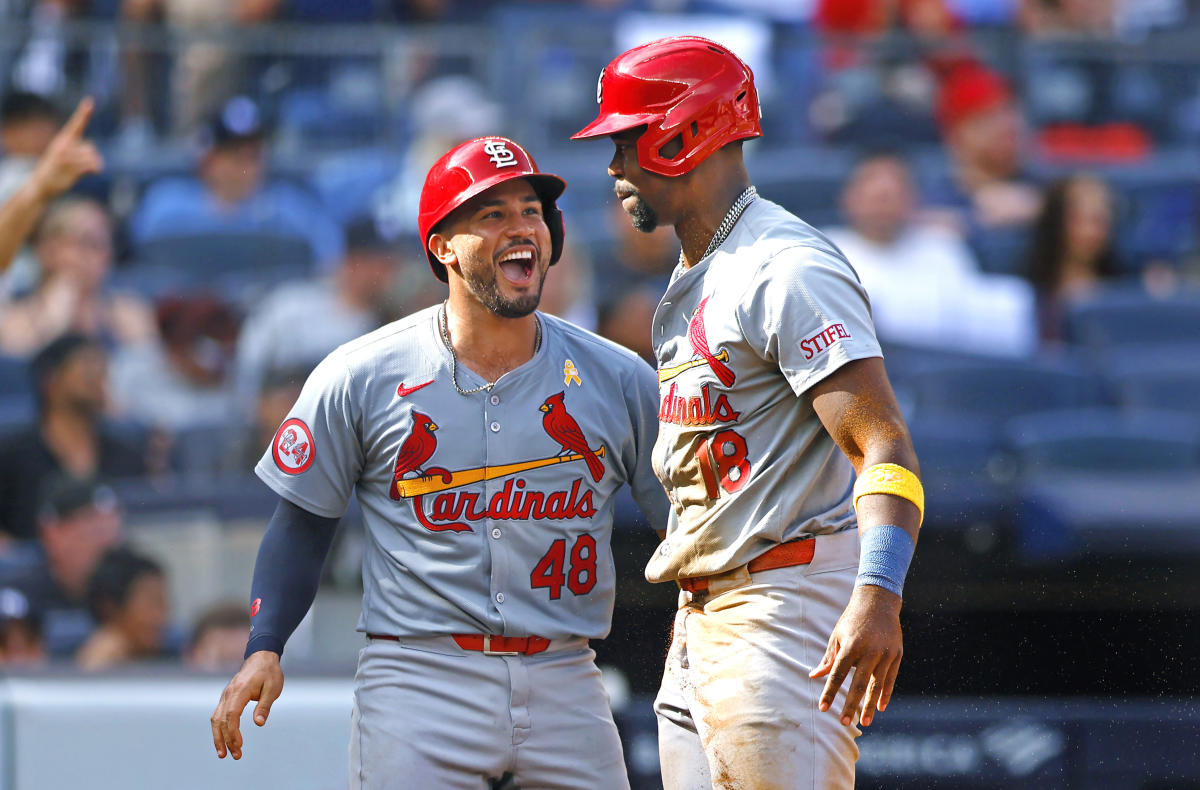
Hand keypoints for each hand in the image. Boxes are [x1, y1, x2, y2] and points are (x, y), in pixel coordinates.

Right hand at [30, 97, 103, 201]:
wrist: (41, 186)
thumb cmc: (56, 169)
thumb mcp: (64, 154)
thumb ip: (80, 151)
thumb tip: (98, 163)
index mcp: (63, 139)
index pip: (76, 124)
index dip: (84, 113)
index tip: (90, 101)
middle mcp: (64, 146)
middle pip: (91, 147)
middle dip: (90, 156)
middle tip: (77, 164)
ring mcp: (67, 158)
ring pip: (93, 157)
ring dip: (92, 164)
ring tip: (79, 169)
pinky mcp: (72, 170)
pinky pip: (93, 166)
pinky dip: (95, 170)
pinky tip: (89, 173)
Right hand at [210, 650, 283, 759]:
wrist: (261, 657)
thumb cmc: (269, 672)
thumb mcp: (273, 688)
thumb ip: (264, 706)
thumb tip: (259, 724)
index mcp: (240, 690)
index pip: (232, 715)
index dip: (233, 732)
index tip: (239, 745)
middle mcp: (228, 693)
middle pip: (221, 720)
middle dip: (226, 740)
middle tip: (236, 755)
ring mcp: (225, 695)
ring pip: (216, 719)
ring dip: (218, 737)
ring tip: (224, 754)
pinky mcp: (226, 698)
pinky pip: (218, 715)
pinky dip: (219, 729)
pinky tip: (223, 741)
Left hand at [808, 584, 902, 727]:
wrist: (878, 601)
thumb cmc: (852, 620)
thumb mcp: (837, 636)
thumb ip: (829, 658)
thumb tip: (814, 676)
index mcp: (851, 645)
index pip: (838, 674)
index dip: (829, 692)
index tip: (822, 708)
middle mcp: (869, 651)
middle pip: (858, 683)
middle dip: (850, 705)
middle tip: (843, 722)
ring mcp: (885, 653)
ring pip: (876, 685)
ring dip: (870, 705)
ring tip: (865, 722)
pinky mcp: (896, 654)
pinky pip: (890, 679)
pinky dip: (885, 694)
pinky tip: (880, 707)